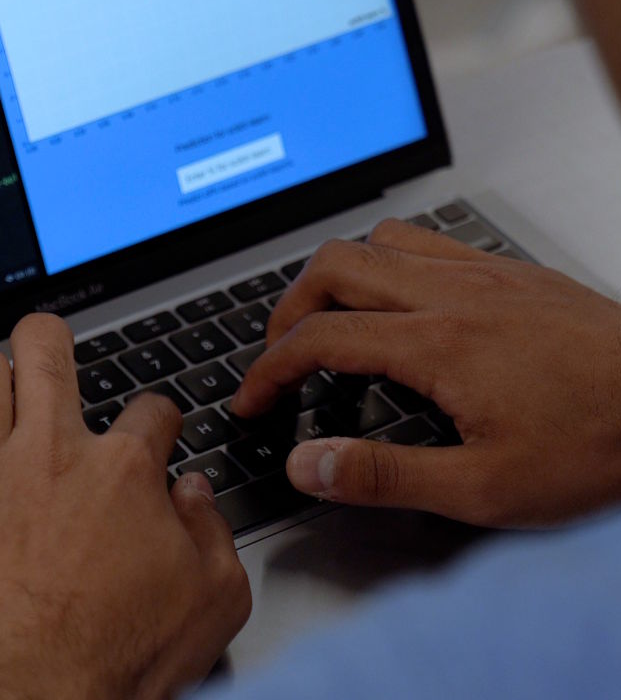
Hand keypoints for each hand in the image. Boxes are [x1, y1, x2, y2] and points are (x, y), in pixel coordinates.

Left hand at [0, 315, 250, 699]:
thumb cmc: (123, 659)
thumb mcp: (218, 594)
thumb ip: (214, 529)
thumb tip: (194, 495)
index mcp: (125, 471)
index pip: (154, 408)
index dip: (163, 421)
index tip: (159, 444)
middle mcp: (51, 457)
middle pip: (44, 353)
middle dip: (47, 342)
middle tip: (47, 349)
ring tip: (0, 390)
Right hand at [231, 219, 620, 528]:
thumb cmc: (598, 446)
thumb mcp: (484, 487)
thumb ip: (385, 473)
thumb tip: (310, 463)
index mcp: (440, 342)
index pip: (321, 335)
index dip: (270, 367)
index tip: (255, 397)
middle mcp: (459, 292)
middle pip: (340, 265)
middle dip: (292, 305)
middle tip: (284, 350)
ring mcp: (492, 273)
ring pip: (388, 240)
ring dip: (345, 273)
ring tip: (338, 318)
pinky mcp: (520, 272)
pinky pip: (439, 242)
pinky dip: (400, 262)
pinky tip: (415, 305)